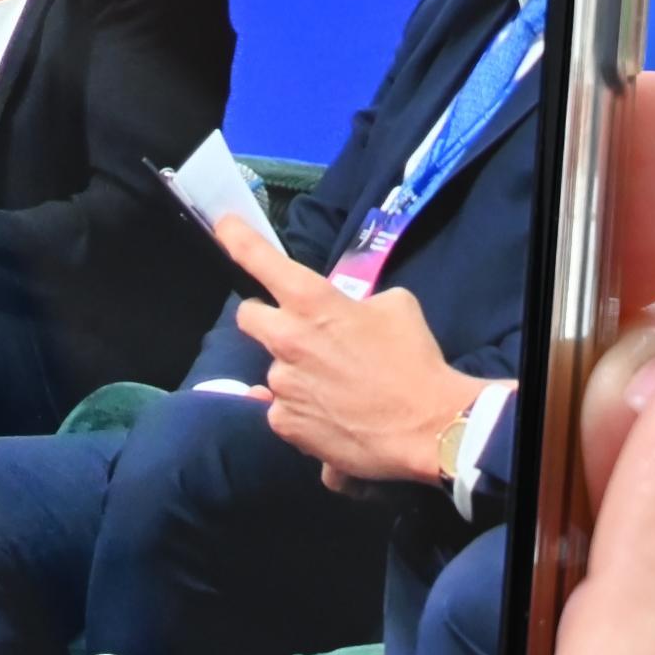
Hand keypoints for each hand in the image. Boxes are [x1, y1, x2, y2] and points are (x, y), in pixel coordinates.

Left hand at [218, 217, 483, 487]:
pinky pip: (283, 409)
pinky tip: (333, 416)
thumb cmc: (415, 361)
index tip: (224, 226)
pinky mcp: (284, 423)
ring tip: (336, 388)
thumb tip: (346, 314)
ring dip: (296, 372)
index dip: (237, 239)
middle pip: (248, 316)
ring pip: (275, 369)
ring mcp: (281, 384)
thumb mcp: (394, 307)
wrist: (429, 427)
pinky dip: (302, 410)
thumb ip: (356, 303)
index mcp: (312, 302)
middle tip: (300, 332)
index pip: (261, 261)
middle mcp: (287, 339)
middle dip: (268, 319)